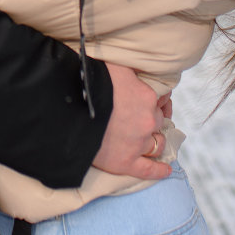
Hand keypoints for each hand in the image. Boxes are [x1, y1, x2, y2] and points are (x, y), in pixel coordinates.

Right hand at [91, 64, 171, 180]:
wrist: (69, 109)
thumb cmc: (89, 82)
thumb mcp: (113, 66)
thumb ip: (128, 69)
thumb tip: (133, 64)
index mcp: (147, 96)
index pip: (161, 98)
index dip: (157, 99)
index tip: (155, 100)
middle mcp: (147, 120)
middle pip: (158, 121)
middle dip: (154, 119)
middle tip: (146, 118)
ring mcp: (138, 143)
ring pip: (157, 144)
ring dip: (156, 142)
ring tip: (153, 141)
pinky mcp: (126, 162)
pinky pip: (148, 169)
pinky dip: (159, 171)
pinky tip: (166, 170)